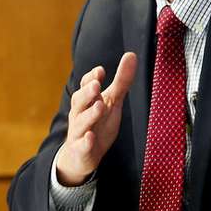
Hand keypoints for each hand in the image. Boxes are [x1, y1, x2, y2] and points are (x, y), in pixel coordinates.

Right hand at [54, 52, 136, 185]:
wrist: (81, 155)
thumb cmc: (98, 123)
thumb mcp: (112, 102)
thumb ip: (121, 81)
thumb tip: (131, 55)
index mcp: (86, 101)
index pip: (85, 86)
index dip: (91, 78)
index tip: (100, 71)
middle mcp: (79, 114)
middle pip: (79, 101)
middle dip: (87, 93)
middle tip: (96, 85)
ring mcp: (79, 132)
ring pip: (81, 122)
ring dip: (90, 114)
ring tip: (99, 106)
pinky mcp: (82, 150)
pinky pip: (82, 146)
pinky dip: (85, 141)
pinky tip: (90, 137)